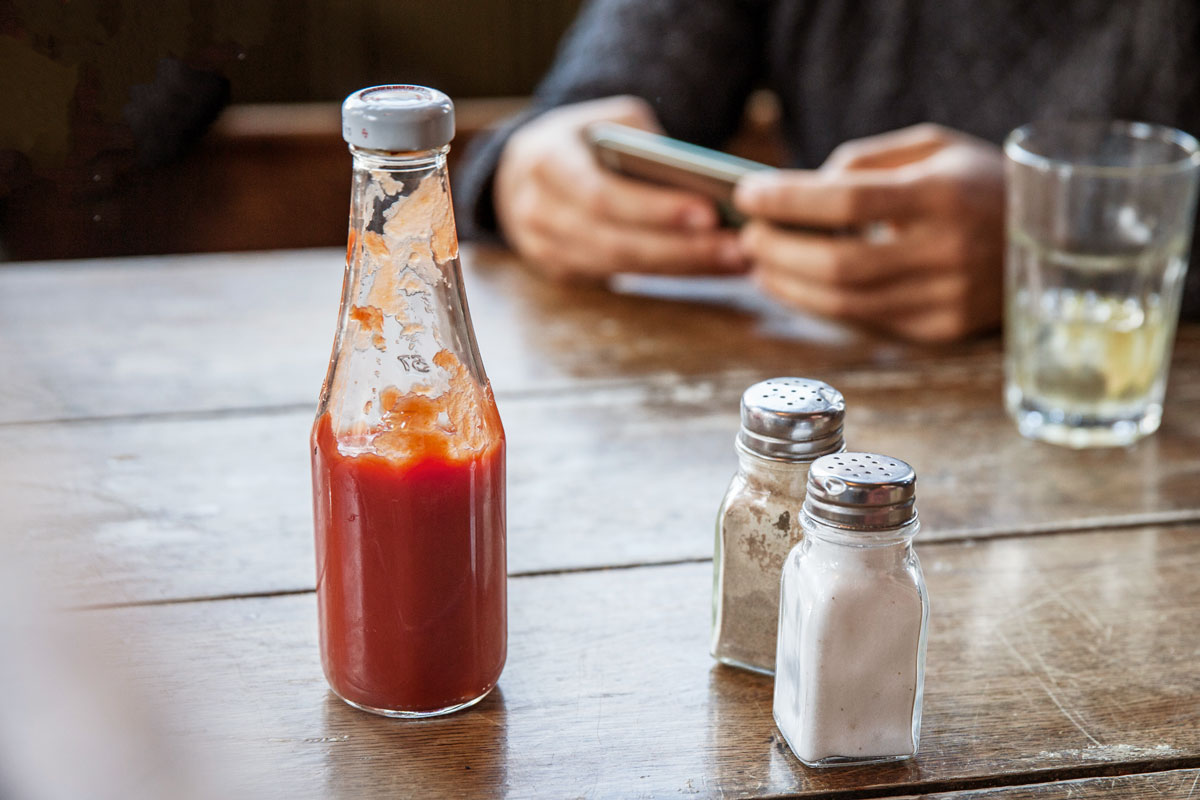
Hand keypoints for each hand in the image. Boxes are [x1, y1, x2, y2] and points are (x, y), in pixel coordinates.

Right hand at [494, 95, 745, 280]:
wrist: (521, 170)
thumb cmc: (579, 139)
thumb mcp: (605, 118)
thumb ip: (641, 136)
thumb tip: (693, 173)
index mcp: (545, 162)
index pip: (602, 194)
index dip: (655, 209)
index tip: (709, 212)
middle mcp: (537, 211)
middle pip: (616, 243)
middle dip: (681, 248)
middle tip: (739, 248)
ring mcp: (545, 249)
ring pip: (621, 267)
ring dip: (683, 267)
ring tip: (737, 259)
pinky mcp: (562, 272)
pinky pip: (621, 278)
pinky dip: (669, 273)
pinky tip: (711, 266)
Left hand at [734, 124, 1004, 342]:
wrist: (1053, 235)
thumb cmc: (977, 182)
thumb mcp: (931, 148)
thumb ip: (865, 164)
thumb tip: (800, 191)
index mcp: (943, 194)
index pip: (848, 201)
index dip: (789, 200)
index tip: (748, 194)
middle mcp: (948, 251)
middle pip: (839, 263)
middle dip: (779, 252)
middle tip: (748, 237)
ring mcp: (947, 298)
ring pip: (846, 303)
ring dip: (790, 286)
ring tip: (760, 264)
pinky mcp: (942, 329)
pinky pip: (865, 322)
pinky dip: (821, 305)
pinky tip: (796, 286)